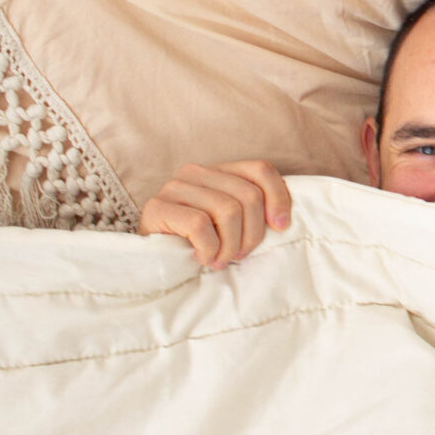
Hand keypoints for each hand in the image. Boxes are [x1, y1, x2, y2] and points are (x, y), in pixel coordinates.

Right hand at [138, 161, 292, 267]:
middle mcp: (196, 172)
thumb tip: (282, 221)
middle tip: (240, 256)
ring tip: (220, 260)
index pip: (261, 170)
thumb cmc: (199, 246)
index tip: (281, 228)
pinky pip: (200, 225)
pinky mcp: (156, 207)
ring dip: (230, 246)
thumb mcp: (232, 227)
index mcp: (218, 171)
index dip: (278, 198)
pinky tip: (202, 258)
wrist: (151, 264)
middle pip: (248, 195)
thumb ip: (253, 214)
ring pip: (228, 211)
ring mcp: (174, 187)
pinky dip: (209, 248)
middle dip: (252, 234)